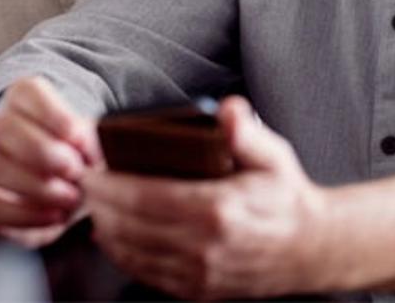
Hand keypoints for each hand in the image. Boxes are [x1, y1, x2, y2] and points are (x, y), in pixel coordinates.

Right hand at [0, 76, 100, 247]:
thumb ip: (88, 141)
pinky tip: (55, 216)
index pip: (26, 92)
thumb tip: (91, 153)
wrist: (52, 185)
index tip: (80, 139)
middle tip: (75, 171)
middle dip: (43, 152)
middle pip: (3, 127)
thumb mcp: (84, 139)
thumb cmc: (70, 153)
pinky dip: (27, 214)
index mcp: (22, 99)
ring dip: (37, 186)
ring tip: (70, 198)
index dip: (55, 115)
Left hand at [82, 96, 323, 299]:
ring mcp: (200, 272)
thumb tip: (229, 110)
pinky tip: (112, 237)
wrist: (311, 248)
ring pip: (133, 253)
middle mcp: (205, 245)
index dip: (111, 187)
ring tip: (94, 207)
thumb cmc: (286, 196)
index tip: (92, 172)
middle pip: (131, 227)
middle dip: (100, 205)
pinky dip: (123, 255)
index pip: (146, 198)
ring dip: (106, 230)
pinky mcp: (198, 289)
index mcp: (218, 208)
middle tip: (84, 185)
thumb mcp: (272, 155)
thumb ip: (245, 131)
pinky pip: (147, 273)